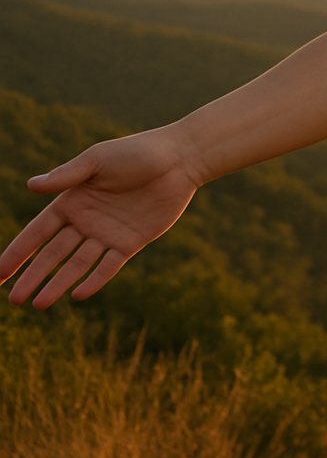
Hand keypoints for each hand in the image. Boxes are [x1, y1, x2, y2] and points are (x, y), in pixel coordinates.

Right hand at [0, 128, 200, 308]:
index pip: (37, 232)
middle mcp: (86, 221)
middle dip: (32, 276)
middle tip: (14, 300)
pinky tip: (78, 295)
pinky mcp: (132, 242)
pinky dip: (95, 281)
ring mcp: (108, 234)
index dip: (16, 252)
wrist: (179, 159)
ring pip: (77, 265)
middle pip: (53, 254)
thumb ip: (67, 176)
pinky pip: (109, 266)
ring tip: (39, 305)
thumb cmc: (136, 152)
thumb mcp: (97, 161)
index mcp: (71, 201)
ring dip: (59, 284)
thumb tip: (31, 185)